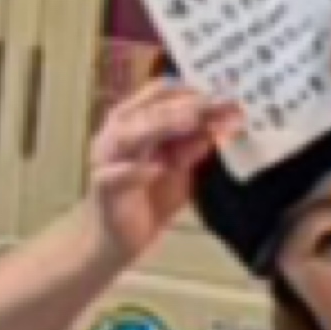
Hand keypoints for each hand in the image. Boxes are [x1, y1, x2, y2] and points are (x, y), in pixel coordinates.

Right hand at [87, 81, 241, 265]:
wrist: (118, 238)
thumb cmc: (148, 195)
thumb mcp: (180, 167)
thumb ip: (195, 144)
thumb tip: (222, 122)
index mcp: (136, 120)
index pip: (162, 92)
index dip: (194, 91)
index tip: (227, 94)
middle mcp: (118, 132)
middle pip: (150, 109)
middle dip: (187, 105)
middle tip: (218, 103)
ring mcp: (107, 158)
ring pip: (129, 134)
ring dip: (161, 124)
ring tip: (190, 121)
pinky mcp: (104, 187)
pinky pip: (115, 175)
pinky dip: (135, 170)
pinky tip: (157, 169)